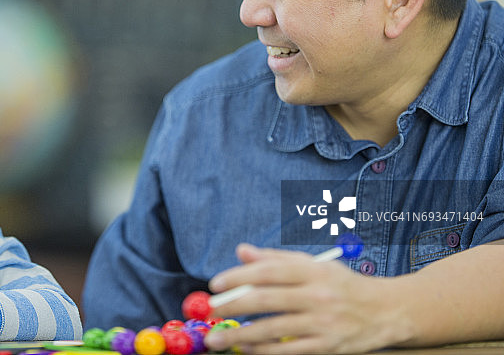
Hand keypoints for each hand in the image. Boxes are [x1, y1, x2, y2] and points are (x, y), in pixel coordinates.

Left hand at [203, 244, 405, 353]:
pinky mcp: (328, 347)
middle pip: (267, 299)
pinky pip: (289, 352)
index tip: (216, 285)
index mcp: (312, 270)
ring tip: (217, 339)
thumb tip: (241, 251)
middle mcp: (318, 295)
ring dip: (241, 335)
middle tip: (210, 312)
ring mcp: (324, 323)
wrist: (388, 311)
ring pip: (274, 329)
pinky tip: (245, 349)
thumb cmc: (342, 285)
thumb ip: (276, 258)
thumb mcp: (314, 264)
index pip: (269, 271)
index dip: (239, 277)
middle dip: (233, 306)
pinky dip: (263, 352)